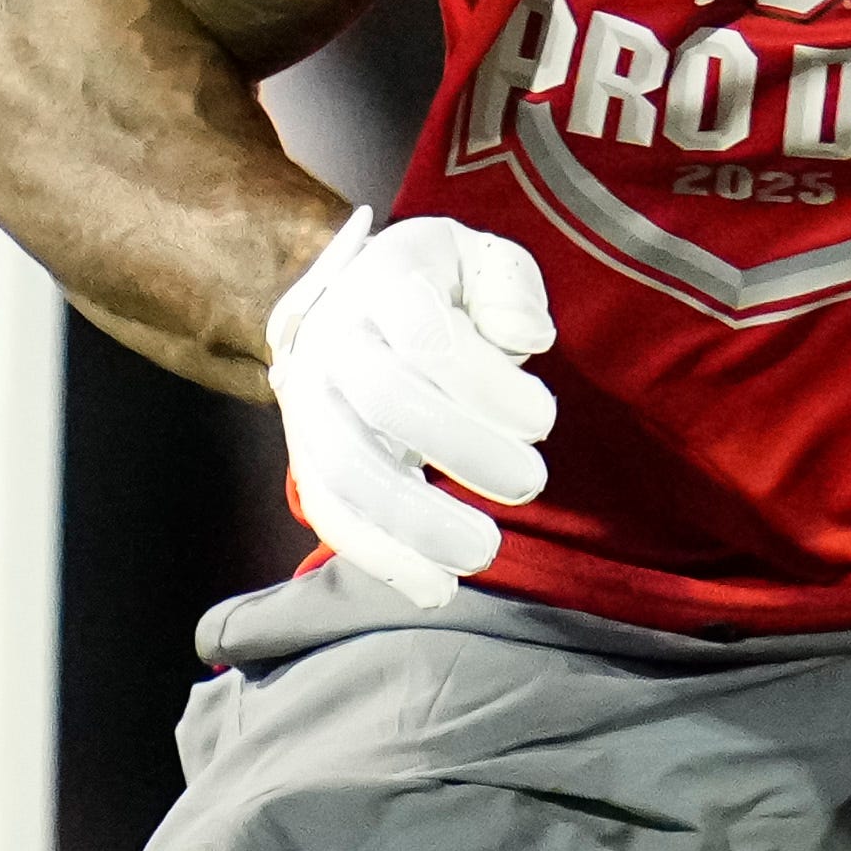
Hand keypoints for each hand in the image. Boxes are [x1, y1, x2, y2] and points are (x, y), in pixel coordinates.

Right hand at [265, 209, 555, 610]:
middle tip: (532, 481)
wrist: (354, 306)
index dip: (483, 380)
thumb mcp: (483, 262)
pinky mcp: (307, 456)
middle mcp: (335, 337)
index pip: (423, 329)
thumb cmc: (442, 290)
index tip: (543, 418)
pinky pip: (329, 513)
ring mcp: (311, 399)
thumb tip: (525, 337)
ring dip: (416, 520)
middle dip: (464, 448)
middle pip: (385, 398)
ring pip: (344, 467)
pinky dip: (379, 558)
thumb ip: (510, 289)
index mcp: (385, 278)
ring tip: (483, 553)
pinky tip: (435, 588)